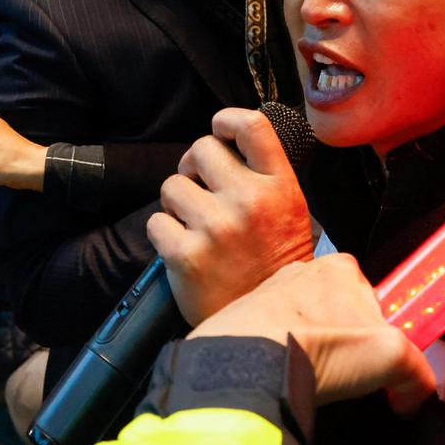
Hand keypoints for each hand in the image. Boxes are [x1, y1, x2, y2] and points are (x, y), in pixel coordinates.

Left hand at [147, 108, 314, 325]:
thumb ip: (263, 176)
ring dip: (177, 203)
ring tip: (196, 226)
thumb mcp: (288, 212)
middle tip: (201, 191)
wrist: (267, 324)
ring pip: (172, 185)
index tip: (219, 131)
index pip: (252, 125)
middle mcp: (249, 201)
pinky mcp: (186, 254)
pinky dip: (164, 234)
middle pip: (201, 148)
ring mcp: (216, 227)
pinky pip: (156, 221)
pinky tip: (184, 249)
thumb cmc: (274, 265)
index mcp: (279, 187)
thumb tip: (224, 142)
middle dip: (194, 167)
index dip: (227, 120)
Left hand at [192, 256, 435, 413]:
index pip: (374, 300)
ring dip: (312, 354)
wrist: (251, 364)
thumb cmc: (320, 345)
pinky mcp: (244, 321)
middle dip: (343, 346)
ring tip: (311, 381)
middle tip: (342, 376)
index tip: (374, 365)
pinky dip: (282, 361)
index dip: (379, 337)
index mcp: (342, 267)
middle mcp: (303, 272)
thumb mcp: (393, 356)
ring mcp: (270, 294)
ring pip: (305, 328)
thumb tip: (411, 396)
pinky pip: (274, 341)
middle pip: (339, 315)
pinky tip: (286, 379)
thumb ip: (416, 373)